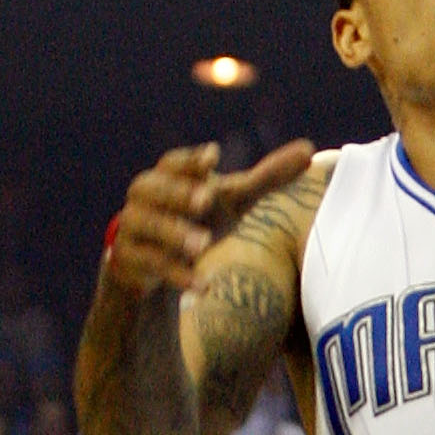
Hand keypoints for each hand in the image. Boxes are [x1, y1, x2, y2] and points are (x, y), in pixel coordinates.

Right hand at [105, 140, 316, 296]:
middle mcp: (143, 199)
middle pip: (152, 188)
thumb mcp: (231, 202)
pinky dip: (173, 274)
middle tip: (205, 199)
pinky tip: (200, 285)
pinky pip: (146, 266)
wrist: (153, 270)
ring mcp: (130, 230)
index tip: (213, 156)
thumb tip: (310, 149)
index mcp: (167, 177)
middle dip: (178, 193)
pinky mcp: (124, 263)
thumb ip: (266, 178)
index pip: (174, 162)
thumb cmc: (197, 222)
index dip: (191, 160)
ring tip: (203, 244)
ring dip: (173, 233)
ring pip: (143, 226)